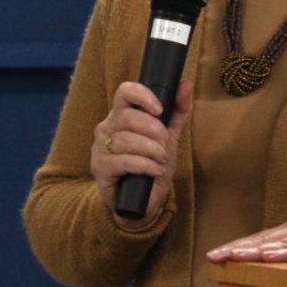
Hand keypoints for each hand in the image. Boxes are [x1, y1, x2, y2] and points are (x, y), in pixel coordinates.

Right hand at [92, 80, 193, 218]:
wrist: (140, 202)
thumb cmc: (150, 166)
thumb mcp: (167, 138)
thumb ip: (177, 112)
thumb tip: (186, 84)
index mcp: (121, 115)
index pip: (124, 92)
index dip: (143, 96)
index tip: (160, 110)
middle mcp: (106, 128)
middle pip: (127, 116)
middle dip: (153, 130)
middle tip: (164, 145)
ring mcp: (100, 148)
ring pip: (126, 140)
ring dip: (151, 150)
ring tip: (161, 160)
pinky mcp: (100, 169)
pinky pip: (123, 161)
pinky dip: (144, 165)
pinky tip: (154, 170)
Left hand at [207, 201, 286, 262]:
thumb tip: (269, 261)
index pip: (258, 238)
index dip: (236, 246)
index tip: (213, 255)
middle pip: (261, 240)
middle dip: (237, 248)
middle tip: (214, 256)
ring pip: (278, 244)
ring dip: (255, 250)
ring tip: (234, 256)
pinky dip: (286, 253)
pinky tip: (271, 257)